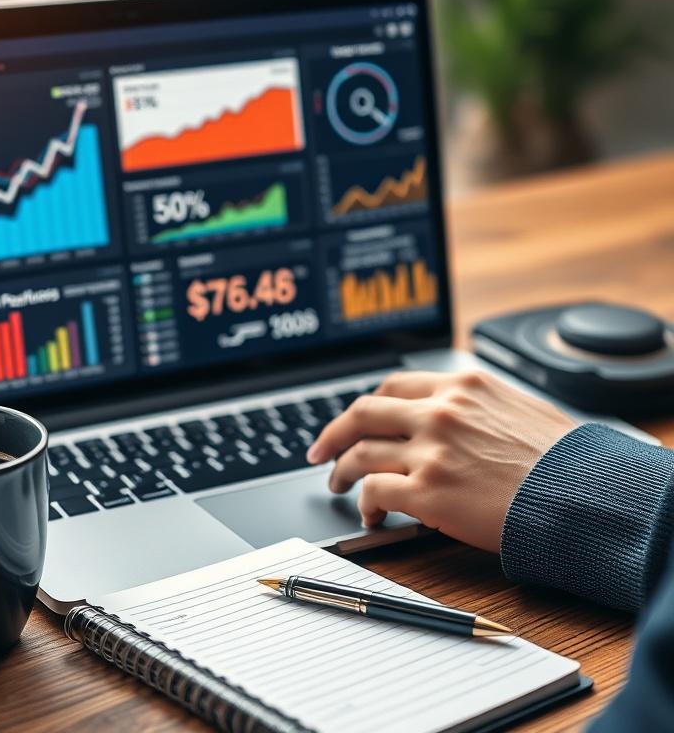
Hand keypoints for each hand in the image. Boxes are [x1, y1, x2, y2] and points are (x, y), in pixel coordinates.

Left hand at [306, 370, 575, 552]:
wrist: (583, 494)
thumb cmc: (561, 460)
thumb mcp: (517, 408)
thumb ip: (474, 407)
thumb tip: (446, 416)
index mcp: (460, 386)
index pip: (392, 387)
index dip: (363, 407)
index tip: (350, 421)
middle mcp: (439, 411)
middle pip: (362, 413)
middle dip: (333, 434)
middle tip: (319, 452)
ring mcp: (430, 450)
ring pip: (359, 454)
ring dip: (341, 471)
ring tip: (338, 486)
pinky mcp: (427, 491)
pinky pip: (373, 493)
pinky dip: (363, 505)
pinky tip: (369, 515)